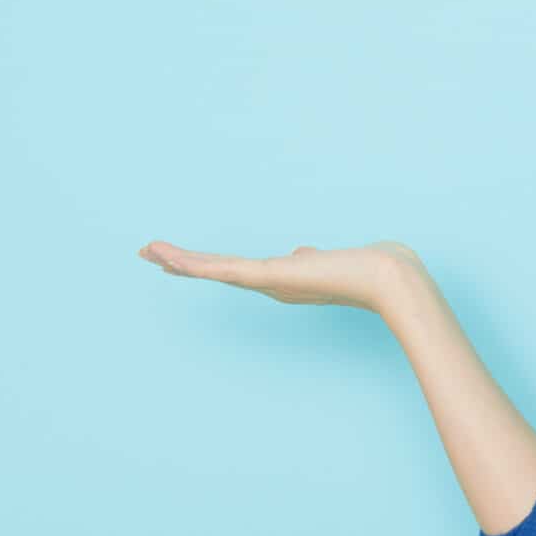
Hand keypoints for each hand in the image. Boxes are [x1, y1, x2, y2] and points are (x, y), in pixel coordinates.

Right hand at [137, 237, 424, 312]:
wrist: (387, 279)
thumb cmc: (367, 270)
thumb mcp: (328, 261)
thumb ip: (308, 259)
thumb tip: (302, 253)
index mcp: (282, 280)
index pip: (236, 270)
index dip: (207, 265)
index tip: (182, 261)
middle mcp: (272, 284)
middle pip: (218, 271)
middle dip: (184, 263)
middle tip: (151, 254)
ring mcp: (269, 282)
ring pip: (214, 270)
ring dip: (179, 260)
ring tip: (148, 250)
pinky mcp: (270, 276)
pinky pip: (223, 269)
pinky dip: (195, 263)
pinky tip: (170, 256)